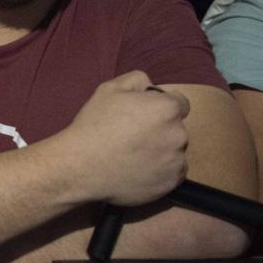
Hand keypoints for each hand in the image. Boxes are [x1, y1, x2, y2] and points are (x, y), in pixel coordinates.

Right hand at [51, 70, 189, 206]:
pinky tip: (138, 168)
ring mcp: (177, 160)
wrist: (82, 166)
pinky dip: (160, 171)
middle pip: (177, 128)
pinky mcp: (172, 182)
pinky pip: (172, 172)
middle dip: (161, 129)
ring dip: (161, 150)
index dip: (161, 107)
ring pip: (175, 151)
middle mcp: (179, 134)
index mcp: (167, 108)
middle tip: (134, 137)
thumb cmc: (94, 124)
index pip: (180, 103)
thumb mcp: (110, 89)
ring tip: (134, 155)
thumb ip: (137, 79)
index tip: (145, 116)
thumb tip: (151, 86)